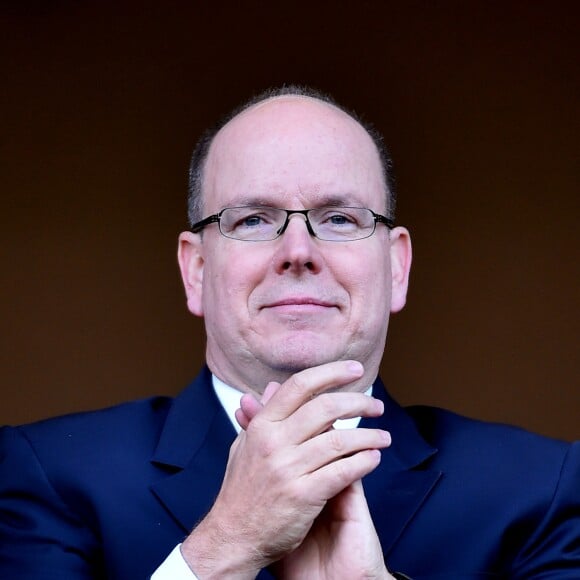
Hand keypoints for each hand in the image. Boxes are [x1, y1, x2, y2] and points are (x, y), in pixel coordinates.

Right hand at [181, 361, 388, 578]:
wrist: (233, 536)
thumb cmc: (241, 490)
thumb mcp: (245, 445)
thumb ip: (261, 415)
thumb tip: (272, 386)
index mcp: (262, 425)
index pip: (299, 385)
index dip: (330, 373)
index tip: (354, 370)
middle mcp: (274, 442)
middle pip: (325, 407)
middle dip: (358, 402)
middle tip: (376, 407)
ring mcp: (288, 468)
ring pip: (340, 440)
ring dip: (369, 436)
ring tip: (384, 437)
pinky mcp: (303, 496)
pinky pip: (342, 471)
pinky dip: (363, 462)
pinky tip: (374, 458)